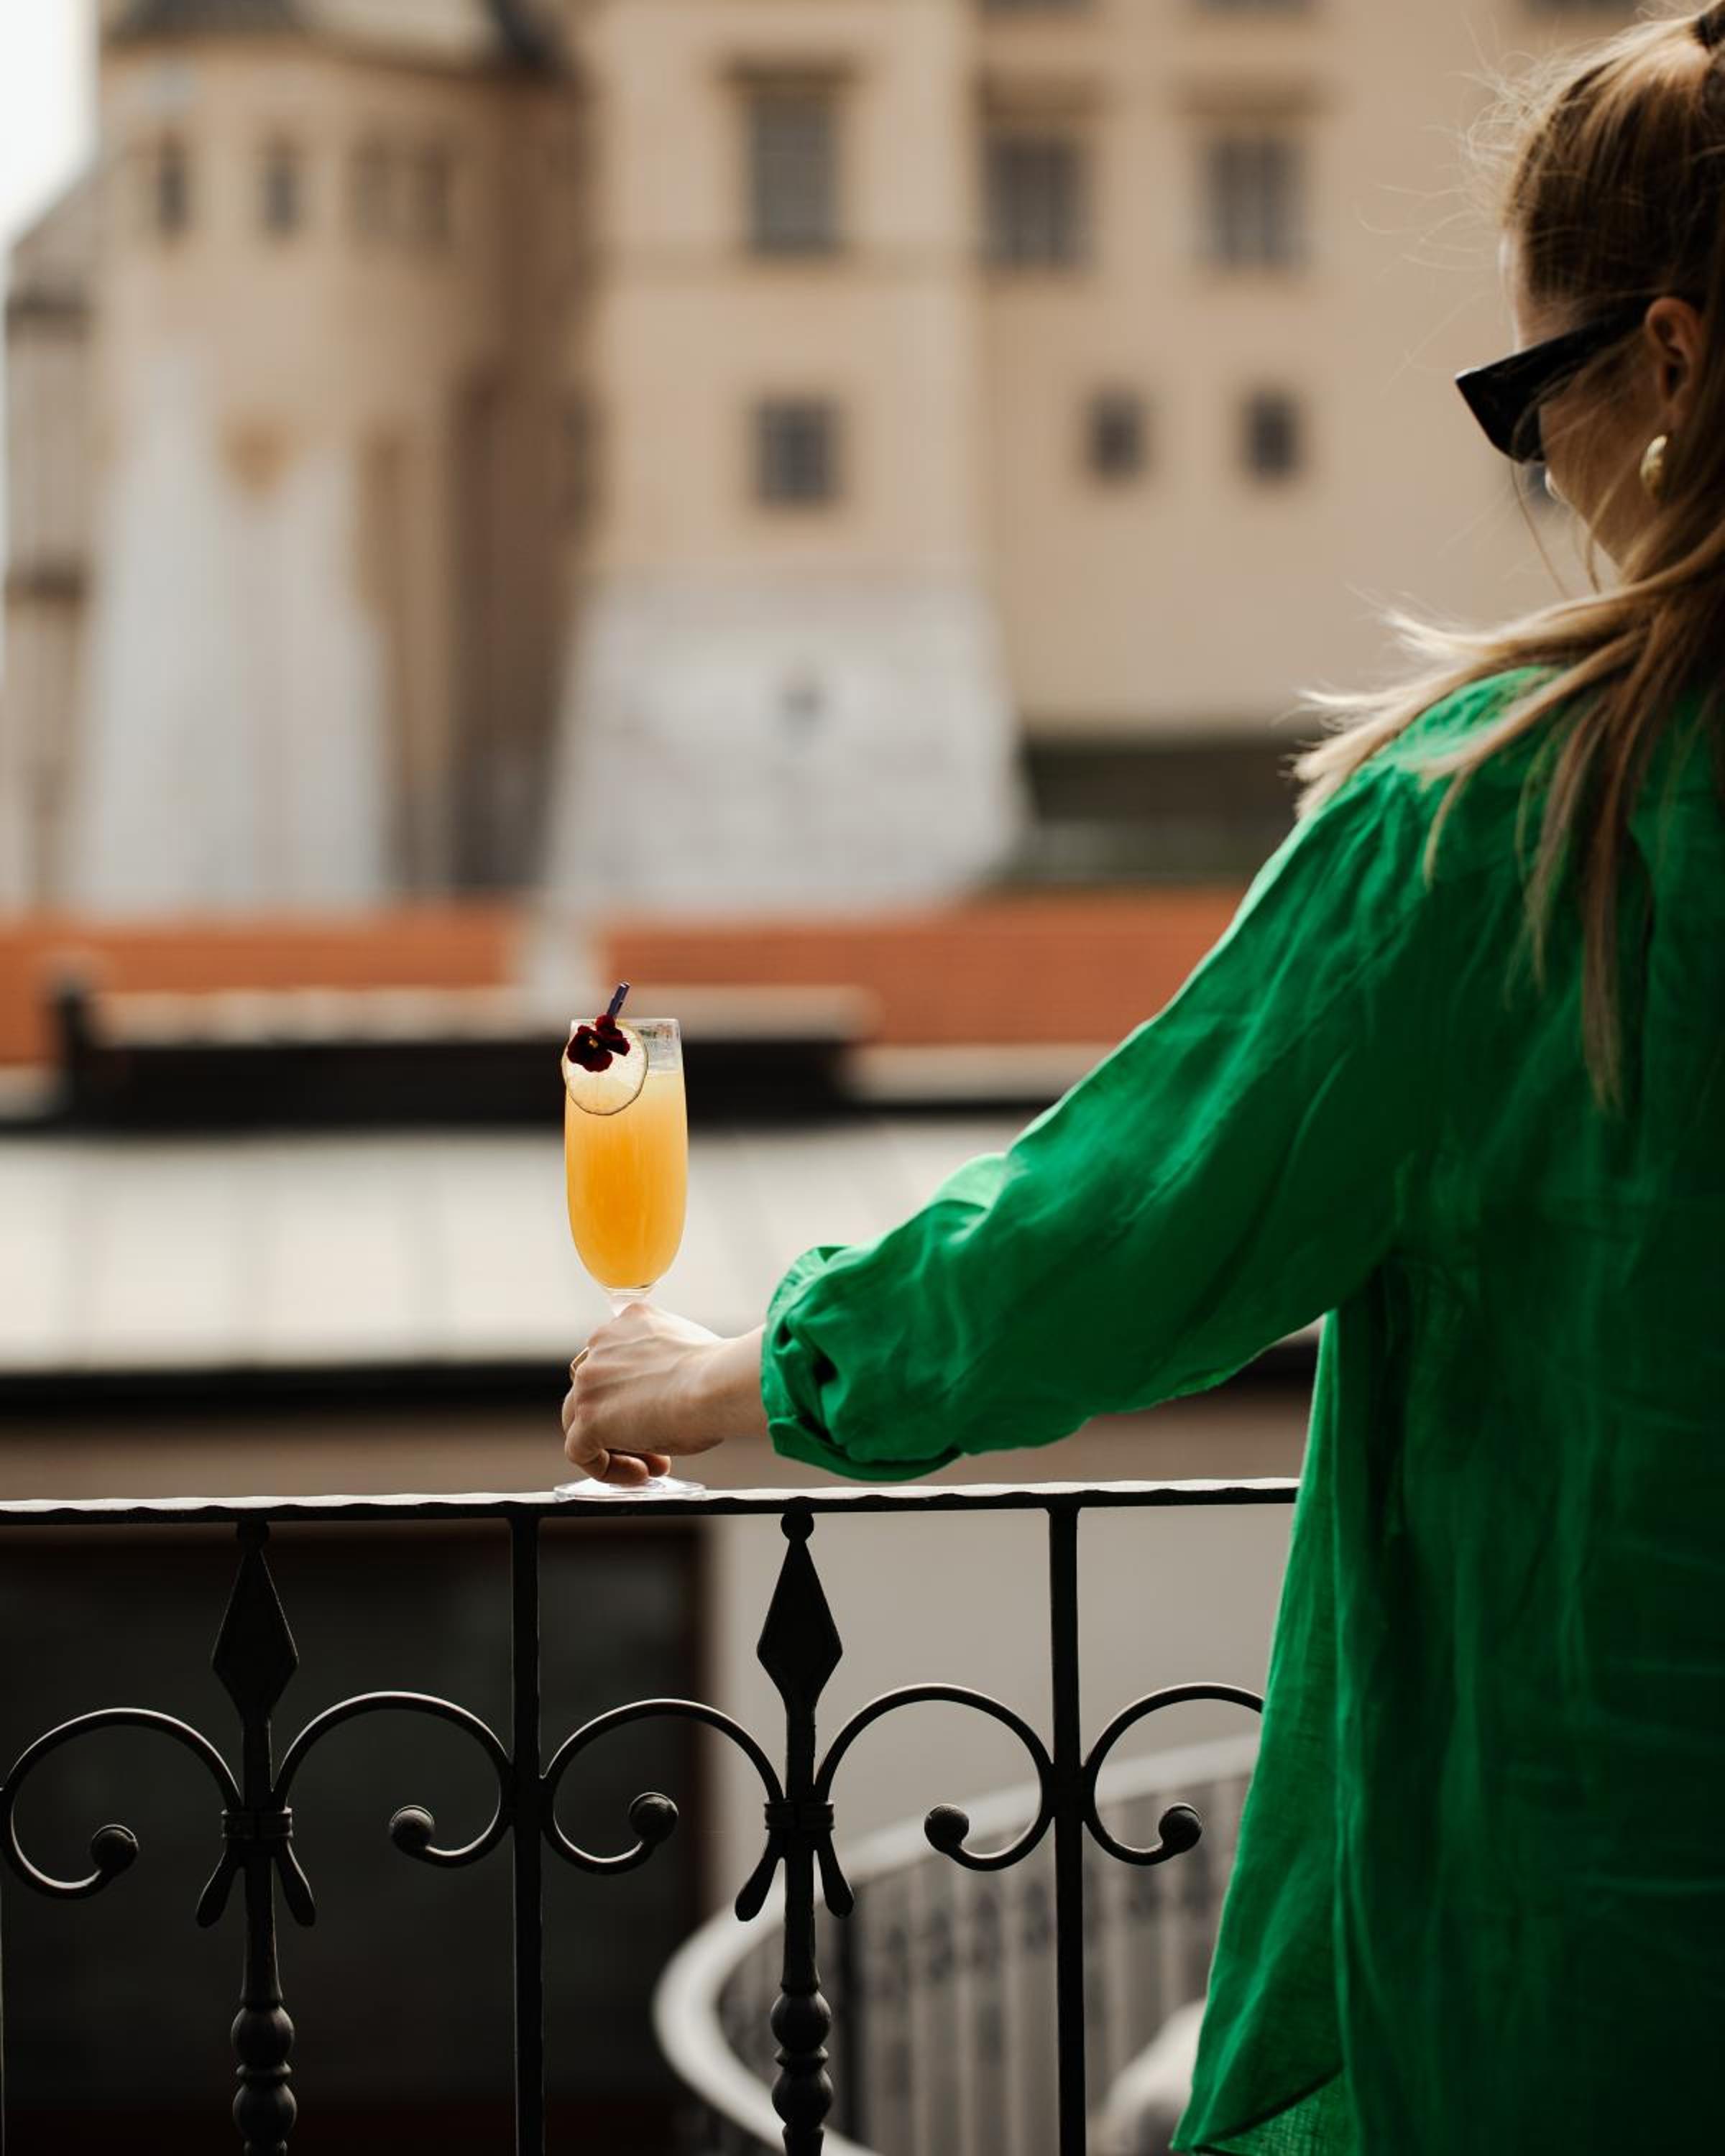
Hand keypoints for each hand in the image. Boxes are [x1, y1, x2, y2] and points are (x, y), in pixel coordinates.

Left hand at [560, 1305, 766, 1485]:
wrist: (719, 1383)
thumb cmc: (720, 1373)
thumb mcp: (687, 1354)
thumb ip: (666, 1365)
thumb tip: (669, 1394)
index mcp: (629, 1321)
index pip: (615, 1362)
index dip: (635, 1395)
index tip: (663, 1415)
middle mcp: (601, 1343)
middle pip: (595, 1390)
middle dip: (623, 1420)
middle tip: (658, 1445)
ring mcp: (590, 1380)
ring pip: (581, 1419)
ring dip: (614, 1446)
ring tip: (650, 1465)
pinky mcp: (589, 1417)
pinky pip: (580, 1451)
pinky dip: (606, 1468)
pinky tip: (639, 1474)